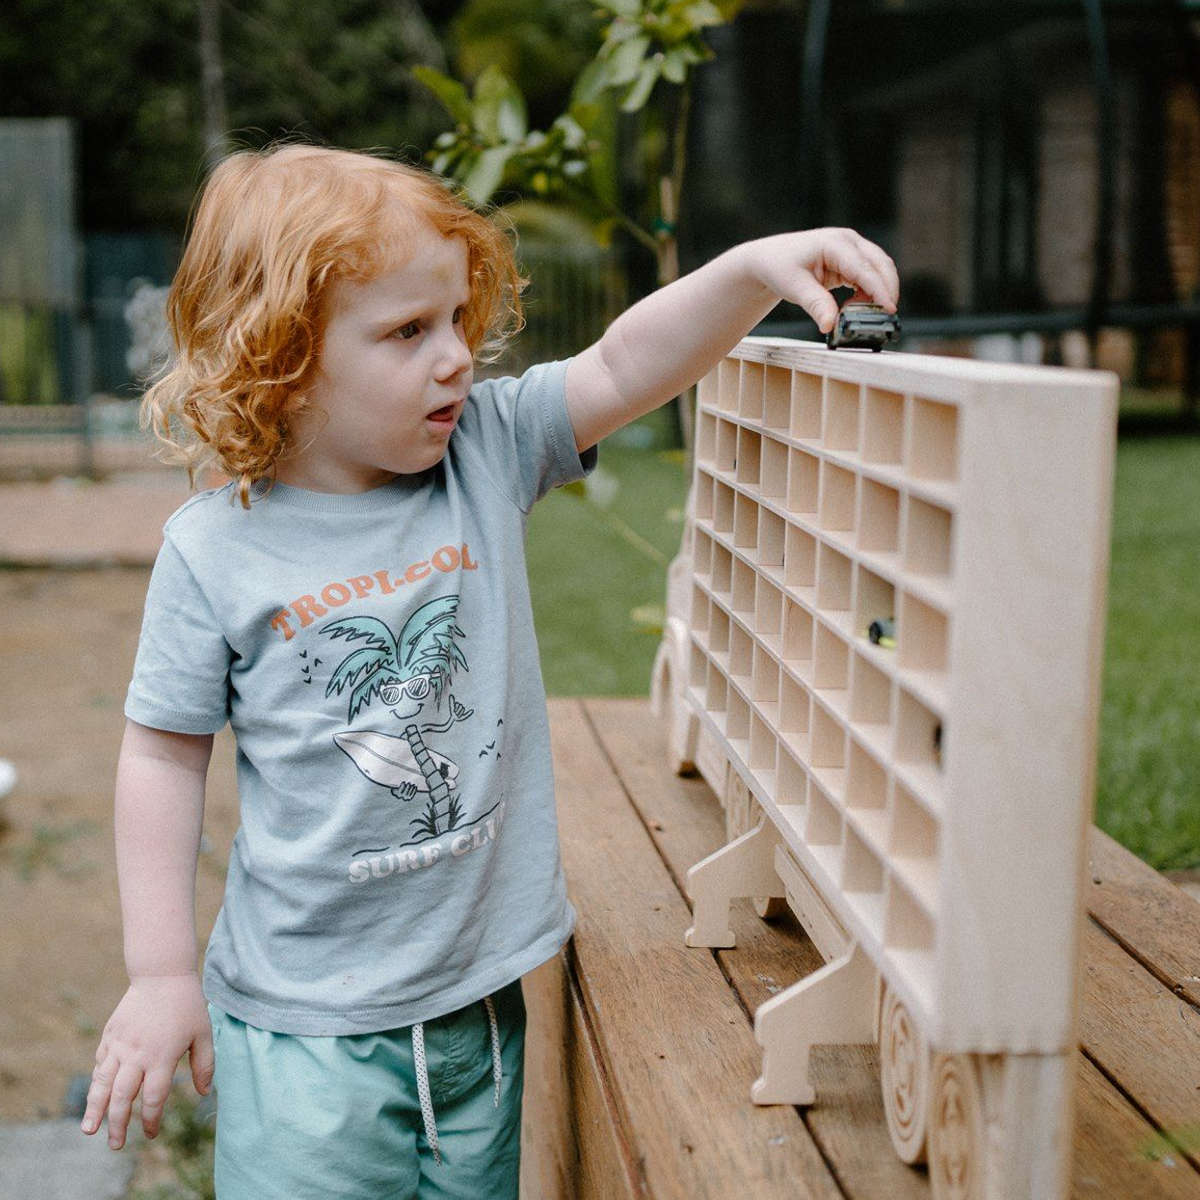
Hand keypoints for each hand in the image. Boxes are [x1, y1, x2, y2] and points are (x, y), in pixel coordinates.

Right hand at [81, 973, 213, 1149]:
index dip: (152, 1120)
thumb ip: (205, 1064)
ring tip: (89, 1130)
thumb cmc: (187, 1004)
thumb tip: (203, 1093)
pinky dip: (97, 1081)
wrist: (162, 974)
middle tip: (116, 1145)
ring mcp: (120, 1044)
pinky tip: (96, 1095)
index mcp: (162, 1056)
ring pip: (103, 1083)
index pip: (154, 1097)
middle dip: (118, 1124)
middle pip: (124, 1097)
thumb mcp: (204, 1032)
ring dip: (95, 1109)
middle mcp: (137, 1054)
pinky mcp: (110, 1035)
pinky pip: (100, 1064)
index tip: (151, 1133)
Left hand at [740, 228, 899, 333]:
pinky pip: (868, 275)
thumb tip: (830, 325)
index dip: (879, 289)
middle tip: (887, 316)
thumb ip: (816, 305)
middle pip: (880, 264)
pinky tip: (856, 306)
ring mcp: (851, 248)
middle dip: (887, 290)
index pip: (864, 268)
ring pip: (878, 269)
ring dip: (879, 291)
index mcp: (835, 243)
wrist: (770, 259)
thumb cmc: (780, 267)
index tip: (889, 308)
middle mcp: (848, 241)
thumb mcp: (795, 287)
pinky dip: (869, 292)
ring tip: (864, 314)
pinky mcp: (850, 260)